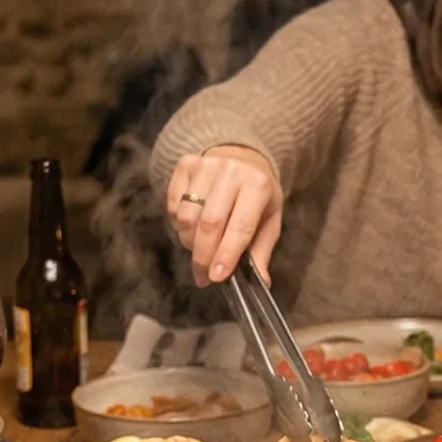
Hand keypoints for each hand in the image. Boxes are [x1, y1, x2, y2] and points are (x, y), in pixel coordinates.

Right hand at [167, 146, 283, 283]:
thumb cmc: (257, 196)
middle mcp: (231, 171)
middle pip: (209, 224)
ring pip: (186, 217)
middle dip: (203, 256)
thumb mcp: (269, 221)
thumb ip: (261, 251)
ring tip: (200, 246)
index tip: (215, 277)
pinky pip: (173, 205)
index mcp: (258, 185)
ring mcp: (206, 165)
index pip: (240, 226)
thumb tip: (261, 282)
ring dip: (189, 241)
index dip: (226, 254)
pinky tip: (192, 225)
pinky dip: (178, 223)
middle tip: (202, 276)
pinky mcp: (186, 164)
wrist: (241, 159)